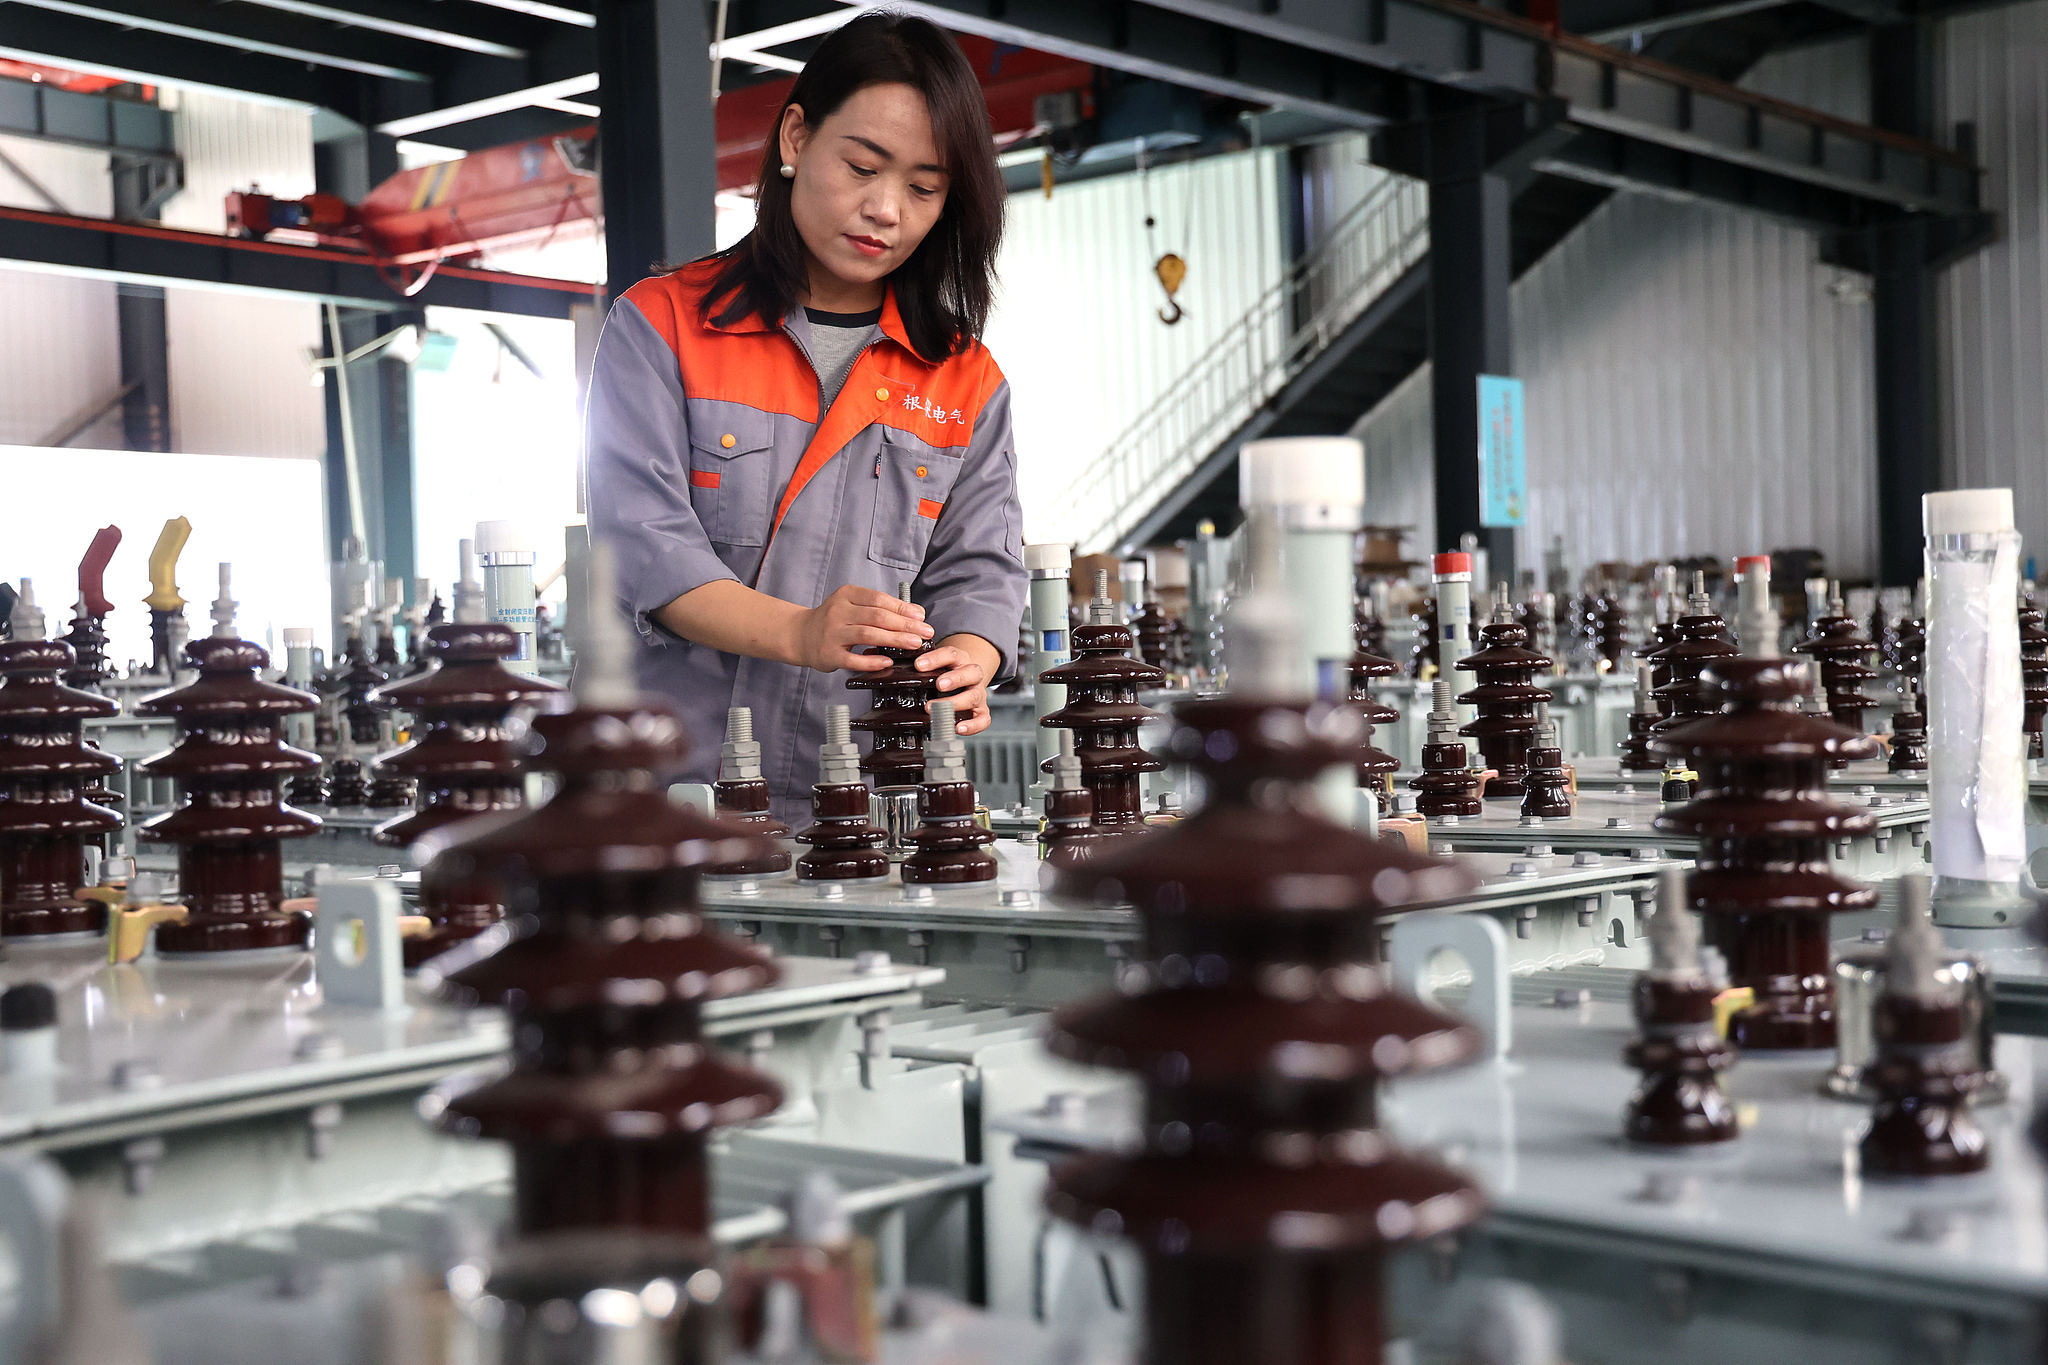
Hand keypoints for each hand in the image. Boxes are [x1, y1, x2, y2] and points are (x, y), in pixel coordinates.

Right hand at [792, 585, 931, 672]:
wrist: (800, 635)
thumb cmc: (833, 621)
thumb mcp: (852, 605)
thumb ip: (879, 608)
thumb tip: (915, 613)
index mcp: (846, 595)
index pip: (879, 599)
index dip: (902, 608)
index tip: (921, 616)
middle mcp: (838, 611)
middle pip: (877, 616)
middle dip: (904, 625)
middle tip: (925, 632)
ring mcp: (832, 633)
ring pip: (867, 634)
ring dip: (894, 639)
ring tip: (914, 644)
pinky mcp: (829, 654)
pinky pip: (852, 659)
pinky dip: (871, 661)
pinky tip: (887, 661)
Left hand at [917, 638, 994, 733]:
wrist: (966, 680)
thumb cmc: (945, 673)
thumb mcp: (936, 664)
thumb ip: (921, 666)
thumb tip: (893, 667)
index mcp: (960, 659)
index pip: (951, 653)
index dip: (936, 658)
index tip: (919, 665)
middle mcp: (972, 675)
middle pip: (972, 672)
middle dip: (955, 678)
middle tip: (938, 685)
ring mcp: (978, 693)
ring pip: (975, 696)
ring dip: (956, 703)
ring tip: (936, 709)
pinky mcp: (981, 711)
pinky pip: (983, 719)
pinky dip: (973, 725)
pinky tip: (957, 728)